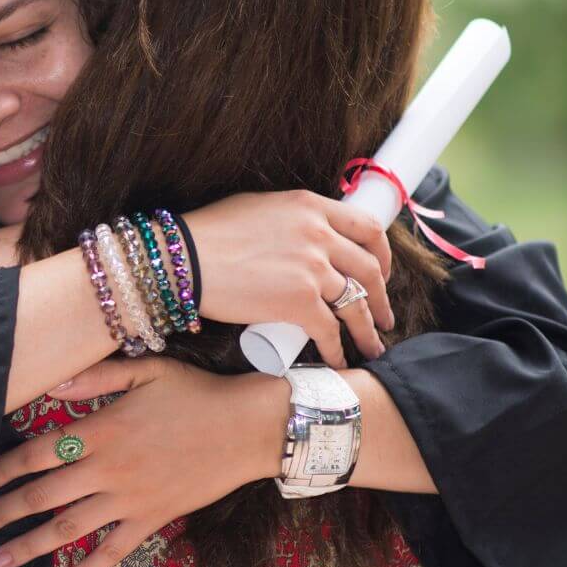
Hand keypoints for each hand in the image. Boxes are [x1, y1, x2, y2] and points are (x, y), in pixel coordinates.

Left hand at [0, 356, 288, 566]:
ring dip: (31, 547)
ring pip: (69, 528)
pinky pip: (114, 551)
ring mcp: (129, 499)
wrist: (249, 427)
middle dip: (1, 513)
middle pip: (42, 495)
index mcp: (100, 430)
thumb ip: (96, 378)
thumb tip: (52, 385)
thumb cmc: (196, 393)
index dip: (1, 469)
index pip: (36, 453)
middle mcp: (107, 469)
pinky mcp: (151, 519)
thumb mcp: (147, 370)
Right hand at [179, 190, 392, 365]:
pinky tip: (338, 360)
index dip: (382, 255)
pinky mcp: (299, 303)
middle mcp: (319, 234)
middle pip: (369, 270)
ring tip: (372, 347)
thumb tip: (308, 235)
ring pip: (356, 305)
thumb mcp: (259, 207)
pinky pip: (331, 332)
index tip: (380, 273)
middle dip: (381, 298)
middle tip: (383, 316)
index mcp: (311, 206)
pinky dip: (338, 350)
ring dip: (368, 331)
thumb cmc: (209, 233)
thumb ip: (293, 218)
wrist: (183, 260)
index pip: (368, 227)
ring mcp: (312, 269)